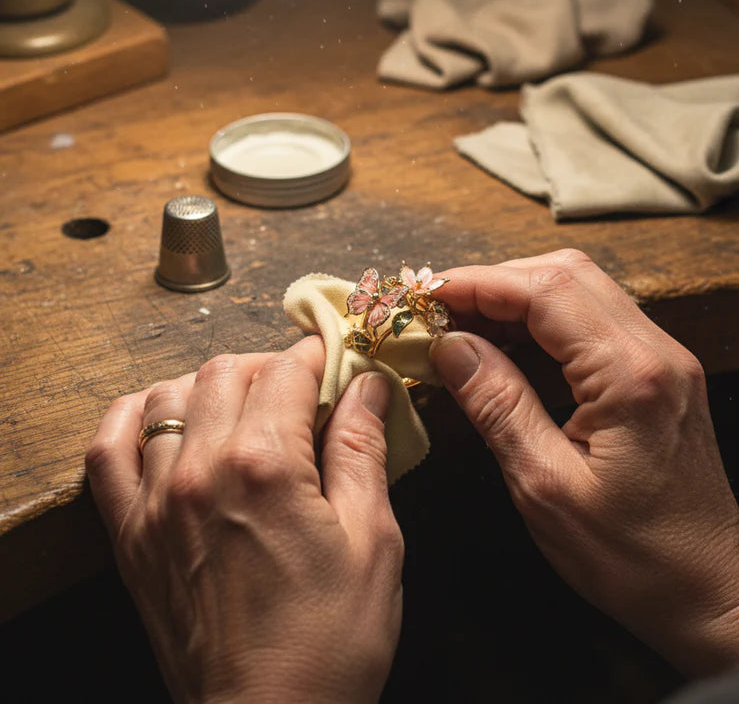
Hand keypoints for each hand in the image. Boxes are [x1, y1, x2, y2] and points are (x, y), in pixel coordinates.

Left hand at [86, 337, 402, 703]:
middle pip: (226, 371)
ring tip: (246, 408)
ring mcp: (155, 501)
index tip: (336, 360)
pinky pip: (108, 449)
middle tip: (302, 390)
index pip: (286, 371)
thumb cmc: (331, 639)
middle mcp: (200, 471)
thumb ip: (363, 450)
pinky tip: (166, 419)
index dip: (318, 356)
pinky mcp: (129, 534)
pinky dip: (134, 417)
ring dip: (211, 385)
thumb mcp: (374, 540)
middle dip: (270, 365)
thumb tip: (368, 385)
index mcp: (265, 468)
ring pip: (168, 395)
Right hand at [430, 250, 738, 675]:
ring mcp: (663, 357)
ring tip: (463, 325)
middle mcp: (656, 351)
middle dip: (495, 282)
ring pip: (580, 288)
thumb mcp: (546, 486)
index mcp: (630, 376)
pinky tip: (506, 344)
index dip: (479, 284)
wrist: (709, 588)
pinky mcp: (657, 371)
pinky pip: (593, 319)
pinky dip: (542, 320)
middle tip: (441, 309)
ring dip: (517, 296)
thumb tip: (451, 347)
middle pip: (565, 273)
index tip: (428, 294)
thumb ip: (498, 405)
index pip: (546, 291)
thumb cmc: (632, 557)